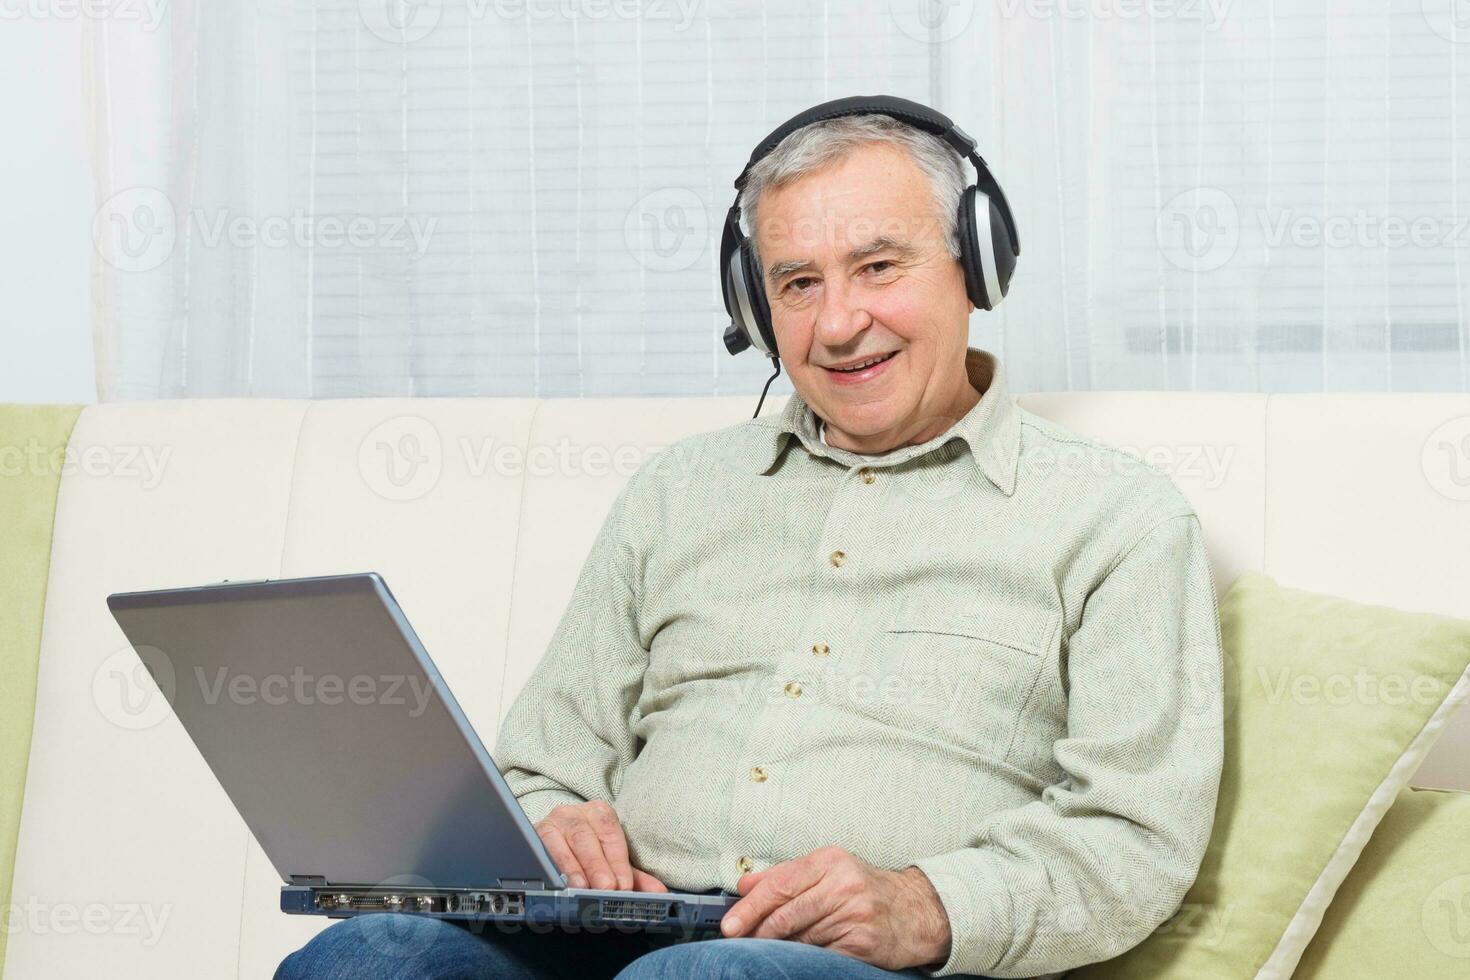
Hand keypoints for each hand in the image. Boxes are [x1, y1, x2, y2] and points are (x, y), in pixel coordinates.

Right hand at [533, 799, 668, 892]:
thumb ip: (634, 877)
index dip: (617, 861)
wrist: (554, 838)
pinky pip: (540, 848)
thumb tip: (659, 894)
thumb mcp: (612, 862)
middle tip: (606, 889)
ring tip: (581, 888)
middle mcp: (575, 813)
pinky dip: (550, 866)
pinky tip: (556, 882)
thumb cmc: (587, 851)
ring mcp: (553, 822)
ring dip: (572, 867)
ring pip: (562, 841)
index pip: (610, 833)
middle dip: (597, 865)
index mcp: (600, 813)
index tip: (624, 886)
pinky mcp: (534, 834)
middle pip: (587, 837)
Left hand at [720, 845, 951, 970]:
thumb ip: (784, 876)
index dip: (751, 906)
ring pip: (802, 936)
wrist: (914, 911)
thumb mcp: (827, 870)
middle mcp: (844, 885)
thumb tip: (744, 885)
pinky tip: (796, 956)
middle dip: (757, 930)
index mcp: (830, 861)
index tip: (730, 924)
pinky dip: (805, 957)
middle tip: (738, 941)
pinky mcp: (863, 943)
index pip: (781, 883)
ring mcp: (855, 915)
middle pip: (788, 912)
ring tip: (764, 949)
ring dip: (779, 946)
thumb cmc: (864, 889)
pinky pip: (822, 954)